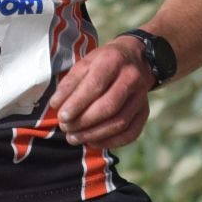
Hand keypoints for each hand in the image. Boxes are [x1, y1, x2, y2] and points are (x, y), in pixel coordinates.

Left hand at [49, 35, 152, 150]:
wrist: (135, 59)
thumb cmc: (104, 63)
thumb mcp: (85, 63)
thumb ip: (70, 83)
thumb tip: (57, 105)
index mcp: (113, 60)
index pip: (95, 85)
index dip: (77, 103)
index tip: (62, 116)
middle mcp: (131, 78)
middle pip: (109, 106)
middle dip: (84, 121)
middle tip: (66, 128)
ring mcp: (141, 97)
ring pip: (119, 122)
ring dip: (94, 134)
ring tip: (73, 138)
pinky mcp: (145, 112)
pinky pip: (130, 133)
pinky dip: (110, 142)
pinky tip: (92, 142)